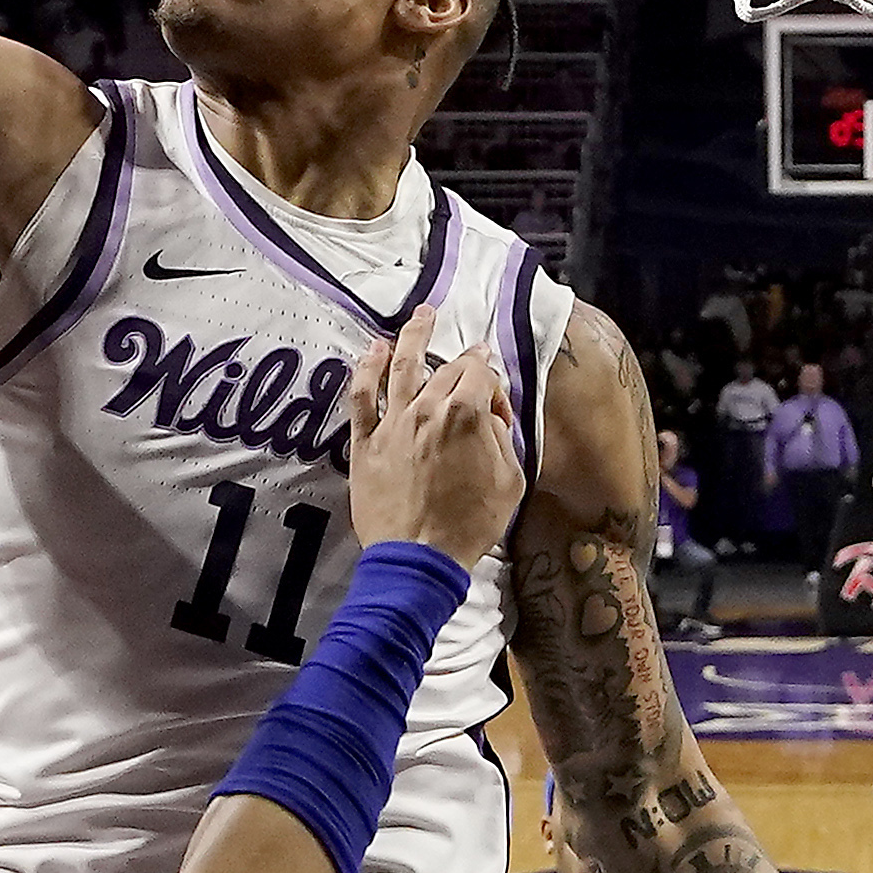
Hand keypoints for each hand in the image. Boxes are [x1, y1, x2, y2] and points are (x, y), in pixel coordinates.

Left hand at [341, 333, 521, 564]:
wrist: (420, 557)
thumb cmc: (469, 525)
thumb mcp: (510, 481)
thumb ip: (500, 439)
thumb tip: (488, 418)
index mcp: (465, 416)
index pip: (481, 374)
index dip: (492, 383)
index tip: (496, 400)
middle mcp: (426, 410)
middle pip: (446, 369)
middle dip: (463, 361)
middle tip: (471, 357)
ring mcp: (392, 423)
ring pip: (400, 366)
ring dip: (412, 335)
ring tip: (421, 314)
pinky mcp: (365, 442)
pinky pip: (362, 397)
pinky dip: (366, 369)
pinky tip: (372, 350)